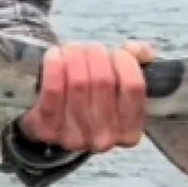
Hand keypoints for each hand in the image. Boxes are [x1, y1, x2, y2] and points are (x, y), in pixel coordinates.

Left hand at [17, 40, 156, 152]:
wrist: (49, 122)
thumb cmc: (88, 100)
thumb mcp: (117, 87)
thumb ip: (134, 64)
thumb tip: (139, 50)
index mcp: (129, 131)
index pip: (133, 87)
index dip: (125, 61)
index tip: (116, 51)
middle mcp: (104, 138)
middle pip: (103, 81)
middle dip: (94, 54)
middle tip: (86, 47)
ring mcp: (75, 137)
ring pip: (78, 83)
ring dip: (74, 56)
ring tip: (70, 50)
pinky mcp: (48, 129)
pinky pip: (53, 91)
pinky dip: (54, 67)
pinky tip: (55, 55)